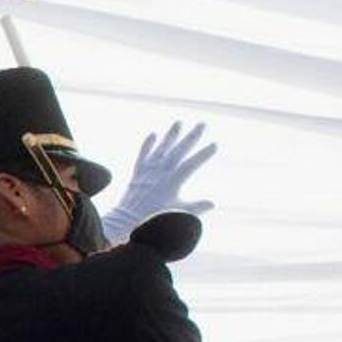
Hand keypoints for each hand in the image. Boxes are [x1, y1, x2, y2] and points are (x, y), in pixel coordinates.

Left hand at [102, 121, 216, 244]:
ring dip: (170, 135)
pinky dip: (148, 144)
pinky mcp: (137, 172)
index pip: (191, 164)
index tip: (214, 144)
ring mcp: (148, 171)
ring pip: (162, 149)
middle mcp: (161, 172)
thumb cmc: (153, 219)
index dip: (203, 154)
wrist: (127, 220)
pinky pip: (143, 155)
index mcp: (173, 181)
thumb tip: (212, 203)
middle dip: (191, 137)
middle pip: (179, 150)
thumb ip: (195, 207)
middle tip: (202, 124)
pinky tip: (153, 134)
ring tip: (179, 122)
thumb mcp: (177, 214)